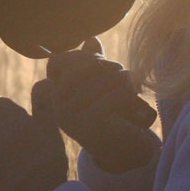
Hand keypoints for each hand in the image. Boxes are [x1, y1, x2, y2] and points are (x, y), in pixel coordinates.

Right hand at [31, 37, 160, 173]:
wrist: (122, 151)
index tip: (100, 64)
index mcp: (55, 94)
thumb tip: (91, 39)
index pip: (58, 61)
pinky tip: (134, 91)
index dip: (80, 57)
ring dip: (122, 76)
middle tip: (123, 72)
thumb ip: (93, 64)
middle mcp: (58, 105)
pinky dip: (127, 90)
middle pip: (83, 67)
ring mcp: (71, 115)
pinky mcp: (89, 124)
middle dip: (107, 65)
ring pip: (102, 80)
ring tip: (133, 82)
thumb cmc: (110, 114)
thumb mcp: (99, 86)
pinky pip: (112, 96)